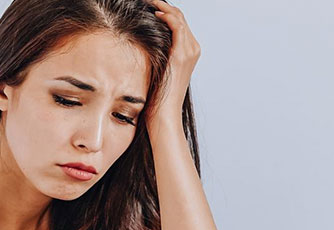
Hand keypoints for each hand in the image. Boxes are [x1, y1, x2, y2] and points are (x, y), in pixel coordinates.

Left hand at [145, 0, 200, 129]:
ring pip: (179, 17)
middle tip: (146, 0)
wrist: (164, 115)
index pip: (178, 23)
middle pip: (179, 16)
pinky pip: (177, 25)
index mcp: (188, 52)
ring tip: (147, 1)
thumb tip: (141, 44)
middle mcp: (192, 49)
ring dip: (162, 6)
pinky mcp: (182, 54)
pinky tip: (154, 13)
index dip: (164, 11)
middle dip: (162, 5)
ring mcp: (189, 51)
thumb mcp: (157, 71)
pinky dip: (166, 15)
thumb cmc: (157, 99)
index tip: (148, 5)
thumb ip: (156, 56)